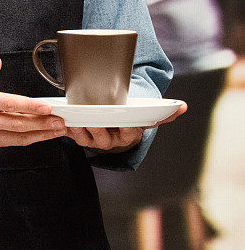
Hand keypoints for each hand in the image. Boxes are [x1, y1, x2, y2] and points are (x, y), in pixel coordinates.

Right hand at [0, 57, 64, 146]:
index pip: (9, 104)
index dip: (29, 106)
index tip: (46, 107)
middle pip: (17, 124)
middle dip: (41, 124)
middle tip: (59, 121)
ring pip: (19, 136)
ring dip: (41, 134)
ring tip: (58, 129)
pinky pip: (15, 142)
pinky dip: (32, 139)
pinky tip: (44, 135)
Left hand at [64, 101, 187, 152]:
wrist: (116, 132)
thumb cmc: (130, 122)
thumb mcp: (146, 118)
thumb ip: (164, 114)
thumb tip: (183, 107)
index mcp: (129, 135)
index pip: (130, 132)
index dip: (127, 128)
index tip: (125, 120)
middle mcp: (113, 141)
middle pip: (104, 136)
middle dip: (98, 128)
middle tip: (93, 118)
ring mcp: (97, 142)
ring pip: (87, 138)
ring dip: (80, 130)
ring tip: (75, 120)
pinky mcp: (83, 139)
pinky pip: (74, 136)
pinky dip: (69, 130)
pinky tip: (65, 121)